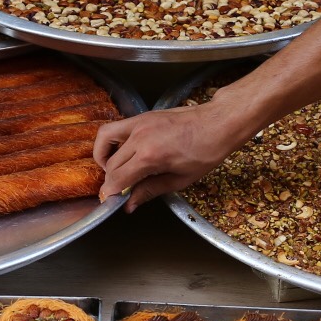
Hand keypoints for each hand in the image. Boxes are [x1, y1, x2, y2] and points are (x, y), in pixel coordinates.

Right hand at [93, 101, 244, 211]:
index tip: (110, 201)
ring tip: (112, 169)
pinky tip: (121, 151)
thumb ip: (150, 190)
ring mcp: (139, 123)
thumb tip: (130, 204)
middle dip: (110, 180)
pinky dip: (111, 140)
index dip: (110, 192)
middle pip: (110, 163)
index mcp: (150, 156)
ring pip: (105, 139)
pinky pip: (116, 127)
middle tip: (118, 190)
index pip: (117, 178)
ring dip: (102, 156)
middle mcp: (140, 138)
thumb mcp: (180, 180)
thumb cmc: (206, 152)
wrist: (218, 123)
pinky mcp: (142, 116)